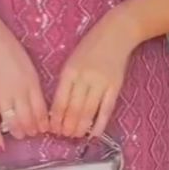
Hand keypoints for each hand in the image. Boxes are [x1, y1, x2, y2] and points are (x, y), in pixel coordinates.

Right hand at [0, 2, 47, 148]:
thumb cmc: (8, 45)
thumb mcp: (28, 63)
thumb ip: (32, 83)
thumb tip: (35, 100)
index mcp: (32, 81)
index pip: (41, 110)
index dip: (44, 122)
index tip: (47, 128)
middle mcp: (19, 91)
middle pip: (28, 119)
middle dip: (33, 129)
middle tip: (34, 134)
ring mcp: (2, 96)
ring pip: (13, 122)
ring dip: (19, 132)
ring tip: (21, 135)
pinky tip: (1, 146)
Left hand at [49, 6, 139, 139]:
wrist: (116, 33)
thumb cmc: (91, 47)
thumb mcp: (72, 60)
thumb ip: (66, 82)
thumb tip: (58, 108)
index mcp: (70, 71)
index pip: (60, 101)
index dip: (55, 118)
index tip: (52, 129)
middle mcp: (84, 78)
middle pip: (73, 109)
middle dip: (67, 126)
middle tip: (63, 136)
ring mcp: (101, 82)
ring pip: (88, 111)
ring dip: (81, 127)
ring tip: (75, 136)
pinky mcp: (115, 86)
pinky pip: (106, 109)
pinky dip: (99, 124)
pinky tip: (94, 134)